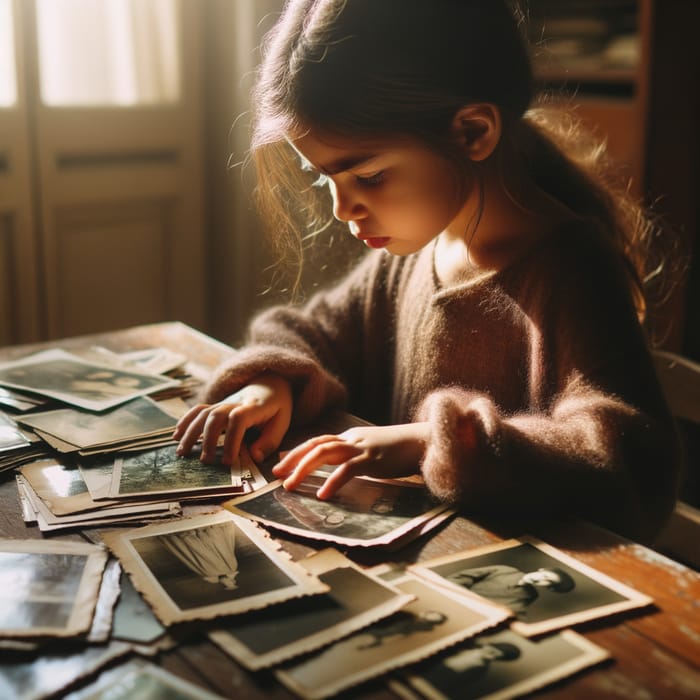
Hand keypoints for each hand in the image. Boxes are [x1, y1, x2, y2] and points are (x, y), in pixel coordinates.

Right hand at [172, 373, 291, 463]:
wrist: (270, 383)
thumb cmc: (277, 407)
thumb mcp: (282, 423)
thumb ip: (270, 441)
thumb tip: (255, 457)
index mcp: (254, 407)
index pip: (238, 419)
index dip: (232, 440)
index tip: (229, 461)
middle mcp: (235, 402)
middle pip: (216, 415)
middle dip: (208, 439)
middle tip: (206, 461)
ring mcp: (223, 402)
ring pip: (202, 413)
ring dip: (191, 432)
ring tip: (182, 453)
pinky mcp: (216, 405)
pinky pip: (197, 409)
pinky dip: (185, 421)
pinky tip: (176, 435)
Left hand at [272, 422, 429, 499]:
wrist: (424, 441)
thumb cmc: (401, 449)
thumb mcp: (374, 450)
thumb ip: (357, 456)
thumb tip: (342, 468)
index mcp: (351, 437)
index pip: (318, 440)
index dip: (298, 450)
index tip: (281, 461)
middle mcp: (352, 439)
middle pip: (315, 444)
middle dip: (293, 458)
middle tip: (277, 474)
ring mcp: (361, 447)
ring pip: (325, 452)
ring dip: (304, 468)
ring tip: (290, 484)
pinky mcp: (373, 459)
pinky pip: (347, 469)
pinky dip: (332, 481)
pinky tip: (322, 494)